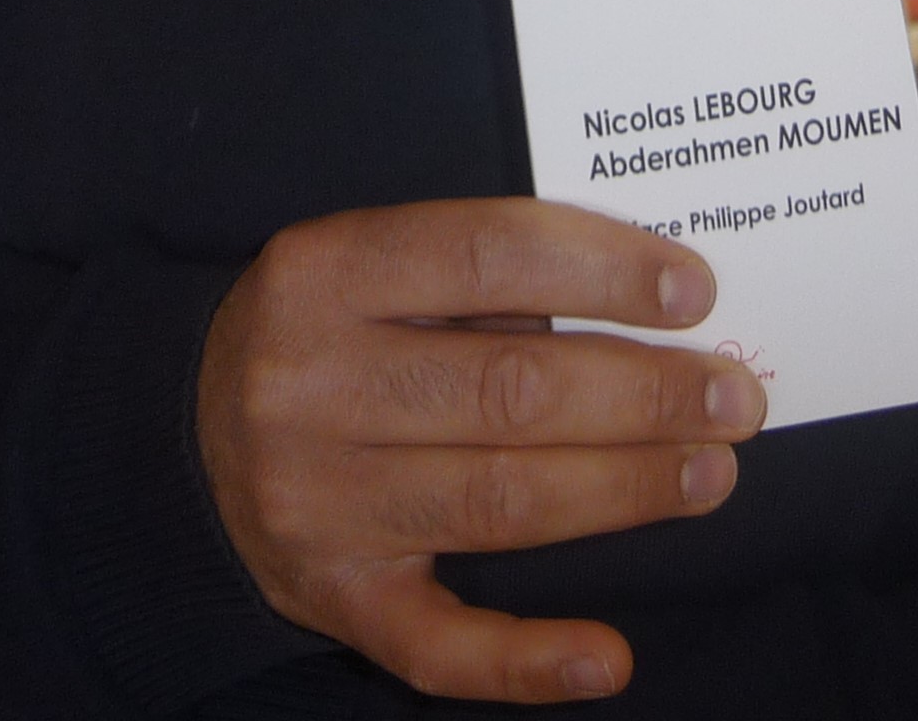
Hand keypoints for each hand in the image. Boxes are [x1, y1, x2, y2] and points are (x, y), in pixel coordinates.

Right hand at [195, 197, 767, 702]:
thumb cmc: (319, 331)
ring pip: (496, 501)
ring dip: (623, 490)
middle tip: (735, 396)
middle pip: (509, 391)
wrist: (182, 434)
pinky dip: (527, 661)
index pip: (489, 255)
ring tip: (711, 471)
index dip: (603, 269)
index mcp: (322, 273)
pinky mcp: (329, 599)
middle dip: (643, 394)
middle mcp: (308, 386)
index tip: (696, 289)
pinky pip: (435, 647)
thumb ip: (477, 276)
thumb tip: (648, 303)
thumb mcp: (365, 265)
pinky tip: (608, 656)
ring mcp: (314, 503)